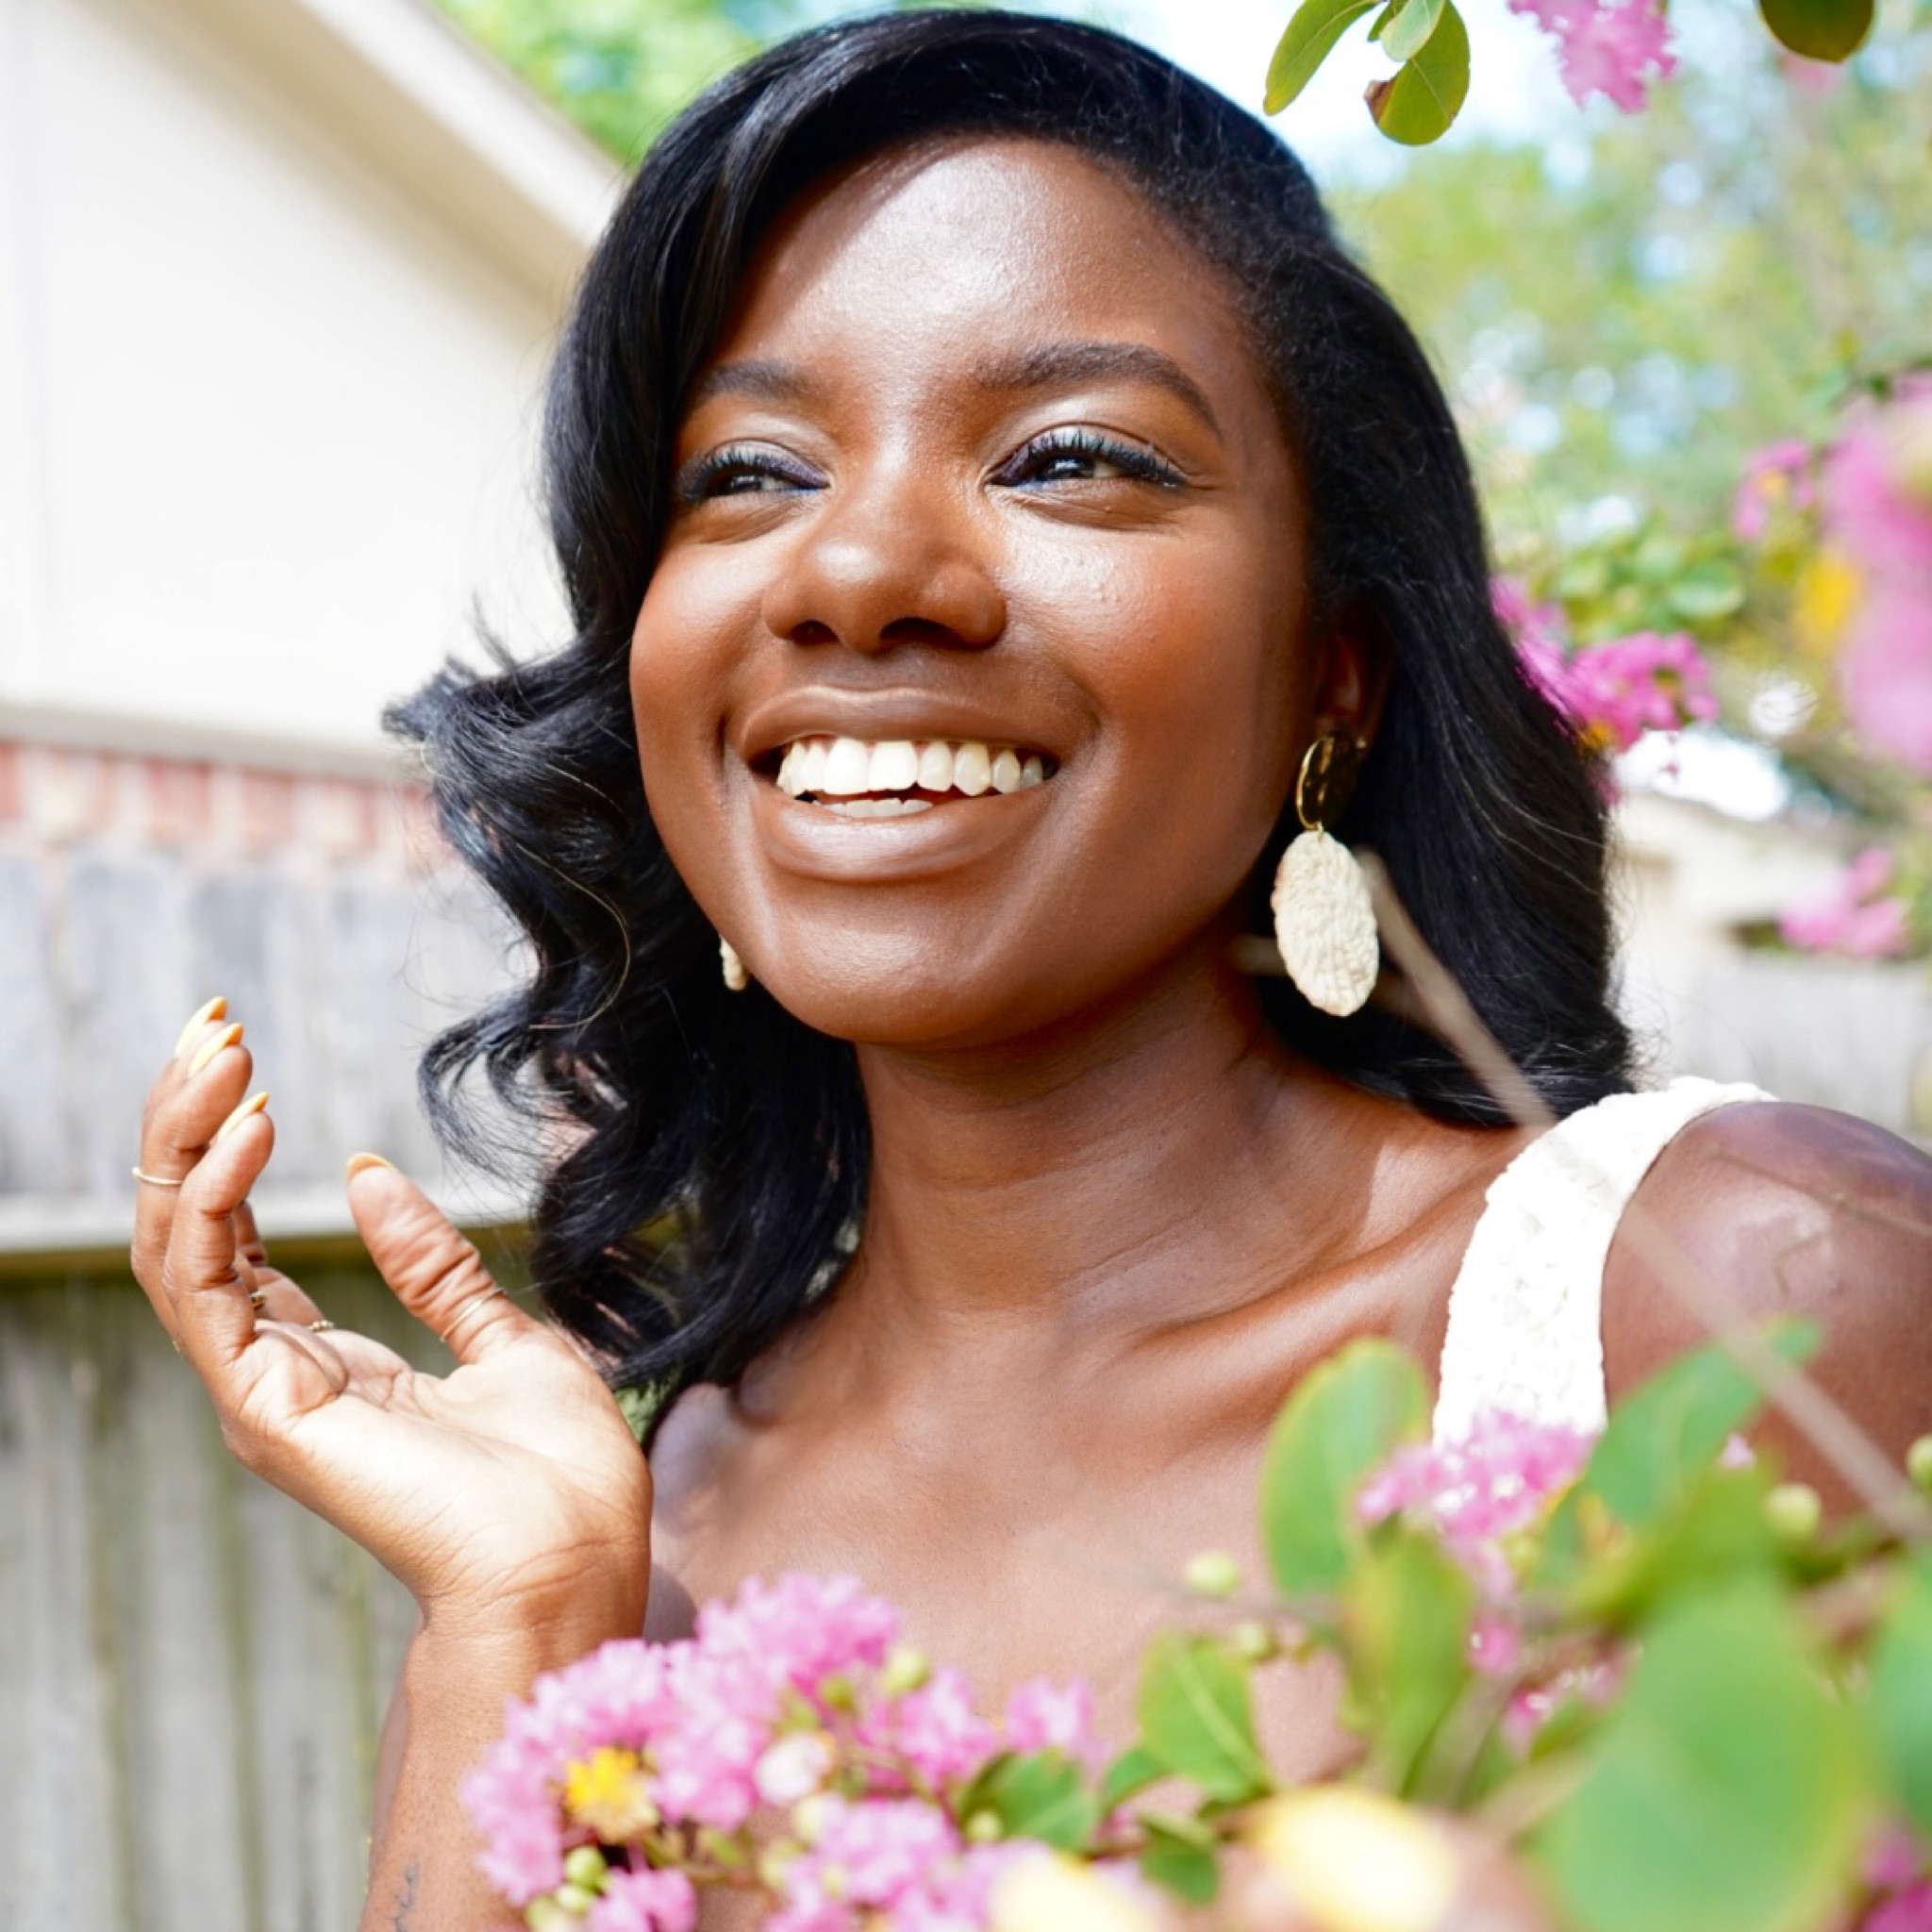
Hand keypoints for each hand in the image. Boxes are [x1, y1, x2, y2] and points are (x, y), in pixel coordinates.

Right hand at [129, 1001, 652, 1638]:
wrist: (576, 1556)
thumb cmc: (555, 1473)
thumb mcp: (503, 1336)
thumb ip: (431, 1264)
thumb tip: (364, 1176)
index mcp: (324, 1364)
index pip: (235, 1239)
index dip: (228, 1144)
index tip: (242, 1054)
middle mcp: (275, 1375)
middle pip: (192, 1230)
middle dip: (189, 1123)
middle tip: (211, 1024)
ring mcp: (262, 1394)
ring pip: (177, 1249)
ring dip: (186, 1141)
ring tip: (220, 1052)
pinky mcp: (267, 1408)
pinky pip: (208, 1289)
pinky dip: (215, 1201)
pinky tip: (250, 1127)